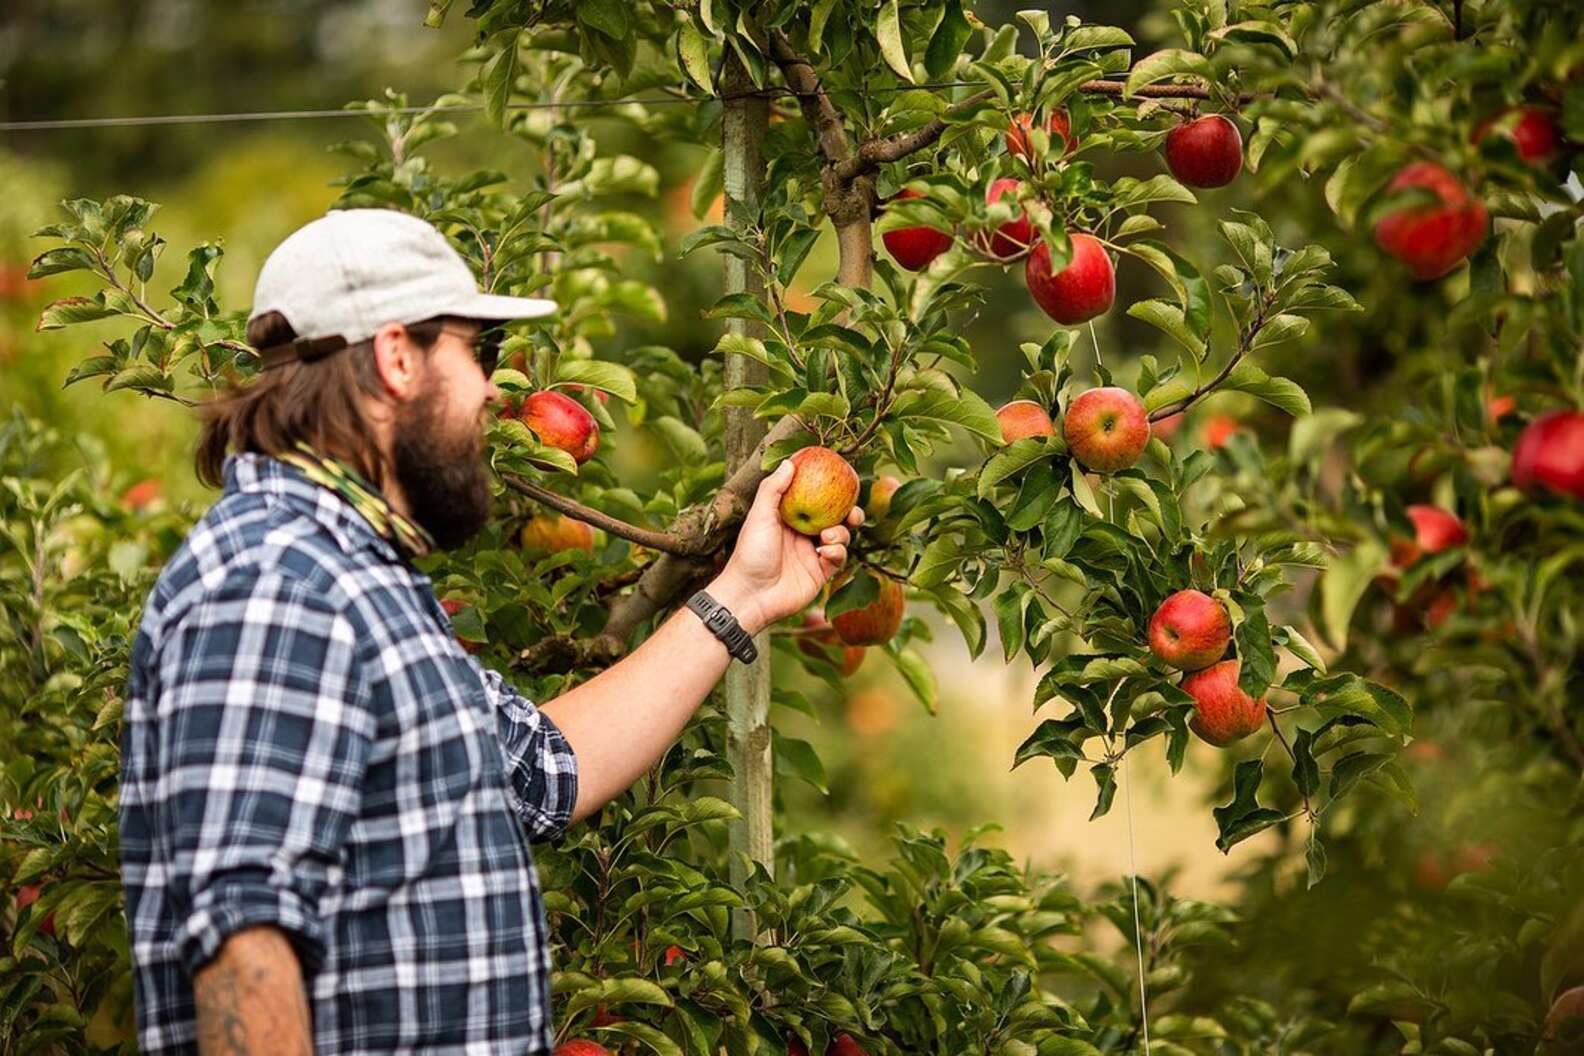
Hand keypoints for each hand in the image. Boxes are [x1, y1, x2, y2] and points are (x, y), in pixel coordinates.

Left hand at [708, 460, 863, 634]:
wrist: (751, 596)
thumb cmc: (750, 554)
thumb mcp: (759, 517)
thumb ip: (773, 489)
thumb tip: (789, 463)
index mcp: (789, 518)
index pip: (815, 498)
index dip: (830, 490)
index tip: (844, 479)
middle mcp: (803, 534)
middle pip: (835, 518)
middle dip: (849, 513)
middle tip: (853, 510)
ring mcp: (812, 554)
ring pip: (841, 537)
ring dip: (841, 534)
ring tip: (827, 537)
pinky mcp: (820, 573)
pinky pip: (838, 559)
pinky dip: (837, 552)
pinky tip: (824, 553)